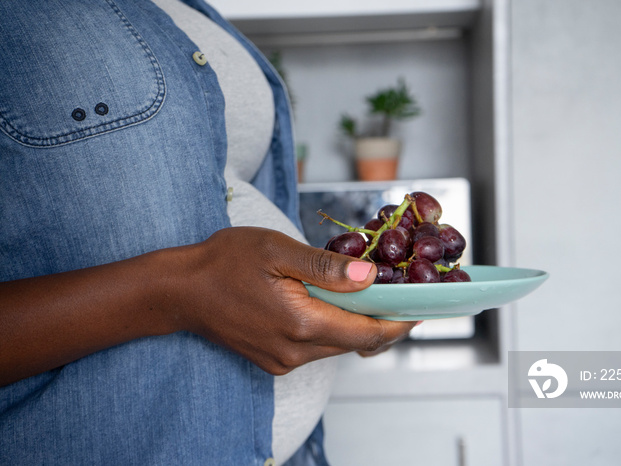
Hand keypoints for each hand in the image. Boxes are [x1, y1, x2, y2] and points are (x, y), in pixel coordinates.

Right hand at [167, 227, 417, 374]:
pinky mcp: (274, 360)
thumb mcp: (277, 251)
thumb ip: (326, 267)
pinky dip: (334, 328)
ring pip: (338, 345)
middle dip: (384, 321)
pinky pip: (317, 347)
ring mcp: (284, 360)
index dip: (400, 322)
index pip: (369, 333)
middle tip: (402, 294)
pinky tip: (330, 303)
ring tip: (368, 293)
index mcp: (302, 323)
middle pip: (357, 342)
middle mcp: (296, 352)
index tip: (423, 308)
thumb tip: (371, 275)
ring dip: (358, 324)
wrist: (179, 291)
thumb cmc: (224, 263)